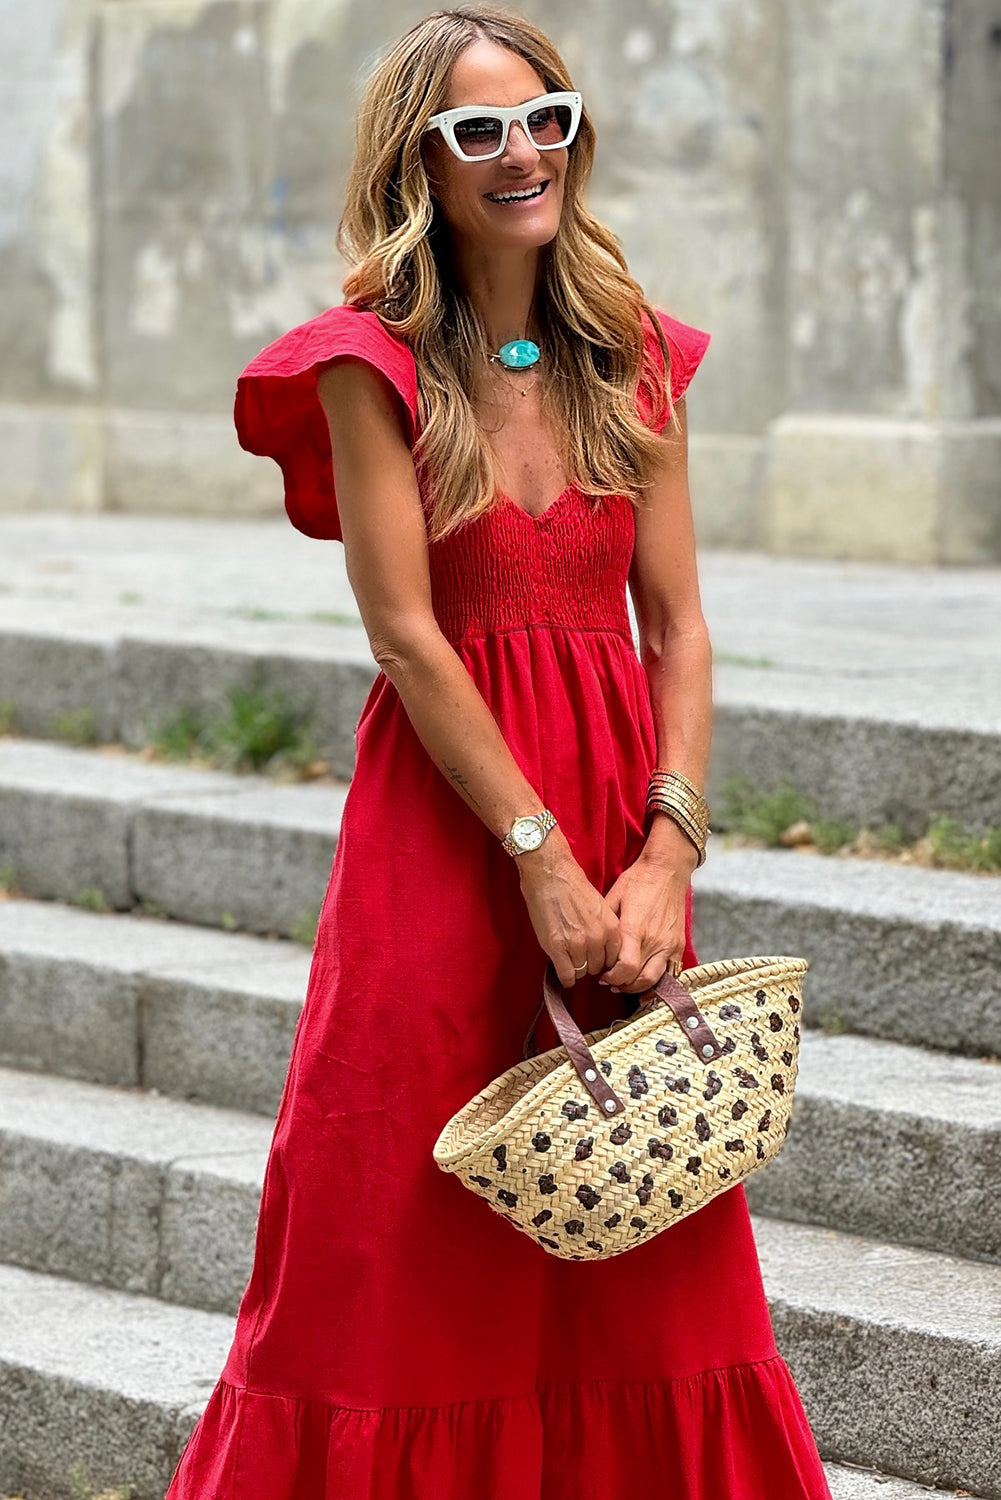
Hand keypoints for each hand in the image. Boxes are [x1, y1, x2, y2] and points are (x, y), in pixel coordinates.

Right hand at [516, 831, 620, 987]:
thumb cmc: (573, 886)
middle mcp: (597, 939)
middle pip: (598, 967)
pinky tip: (561, 969)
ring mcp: (577, 945)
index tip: (595, 958)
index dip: (603, 960)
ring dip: (574, 968)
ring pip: (581, 972)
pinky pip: (566, 975)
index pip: (614, 959)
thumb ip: (604, 929)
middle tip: (578, 956)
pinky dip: (564, 977)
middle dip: (589, 964)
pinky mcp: (557, 948)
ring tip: (567, 957)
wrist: (551, 874)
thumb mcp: (600, 907)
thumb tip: (601, 949)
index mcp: (611, 928)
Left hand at [596, 838, 696, 993]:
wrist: (666, 869)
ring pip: (655, 980)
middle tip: (610, 981)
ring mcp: (669, 944)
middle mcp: (654, 940)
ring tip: (625, 982)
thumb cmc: (638, 880)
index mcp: (634, 929)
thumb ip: (606, 925)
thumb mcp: (614, 898)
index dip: (612, 978)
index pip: (625, 968)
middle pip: (639, 979)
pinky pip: (670, 972)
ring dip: (638, 986)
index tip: (602, 975)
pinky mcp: (678, 944)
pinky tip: (644, 978)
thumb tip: (594, 947)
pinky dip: (657, 980)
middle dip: (621, 985)